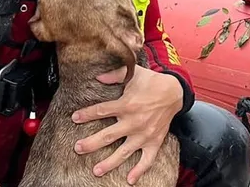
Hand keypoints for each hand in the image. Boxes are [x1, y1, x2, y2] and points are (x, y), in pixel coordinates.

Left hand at [71, 65, 183, 184]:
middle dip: (91, 143)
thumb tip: (97, 76)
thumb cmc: (151, 82)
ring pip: (124, 152)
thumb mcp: (133, 73)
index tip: (74, 118)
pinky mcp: (154, 141)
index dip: (86, 114)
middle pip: (108, 136)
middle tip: (78, 148)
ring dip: (109, 162)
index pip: (102, 110)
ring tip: (96, 171)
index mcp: (127, 105)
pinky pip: (147, 160)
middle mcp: (134, 122)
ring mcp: (144, 135)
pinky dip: (139, 171)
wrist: (174, 91)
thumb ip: (114, 75)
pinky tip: (129, 180)